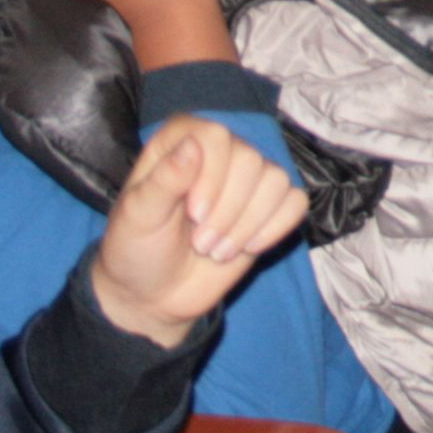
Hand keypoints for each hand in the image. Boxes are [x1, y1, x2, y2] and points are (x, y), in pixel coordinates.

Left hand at [88, 116, 308, 348]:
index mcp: (182, 140)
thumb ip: (162, 181)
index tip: (193, 215)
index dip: (211, 177)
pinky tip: (247, 247)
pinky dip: (274, 230)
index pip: (217, 137)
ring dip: (247, 226)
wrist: (155, 295)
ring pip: (276, 181)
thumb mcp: (137, 218)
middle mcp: (221, 151)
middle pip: (251, 160)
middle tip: (200, 243)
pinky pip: (295, 202)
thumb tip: (193, 146)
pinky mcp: (270, 206)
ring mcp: (248, 178)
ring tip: (217, 250)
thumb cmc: (136, 249)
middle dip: (227, 212)